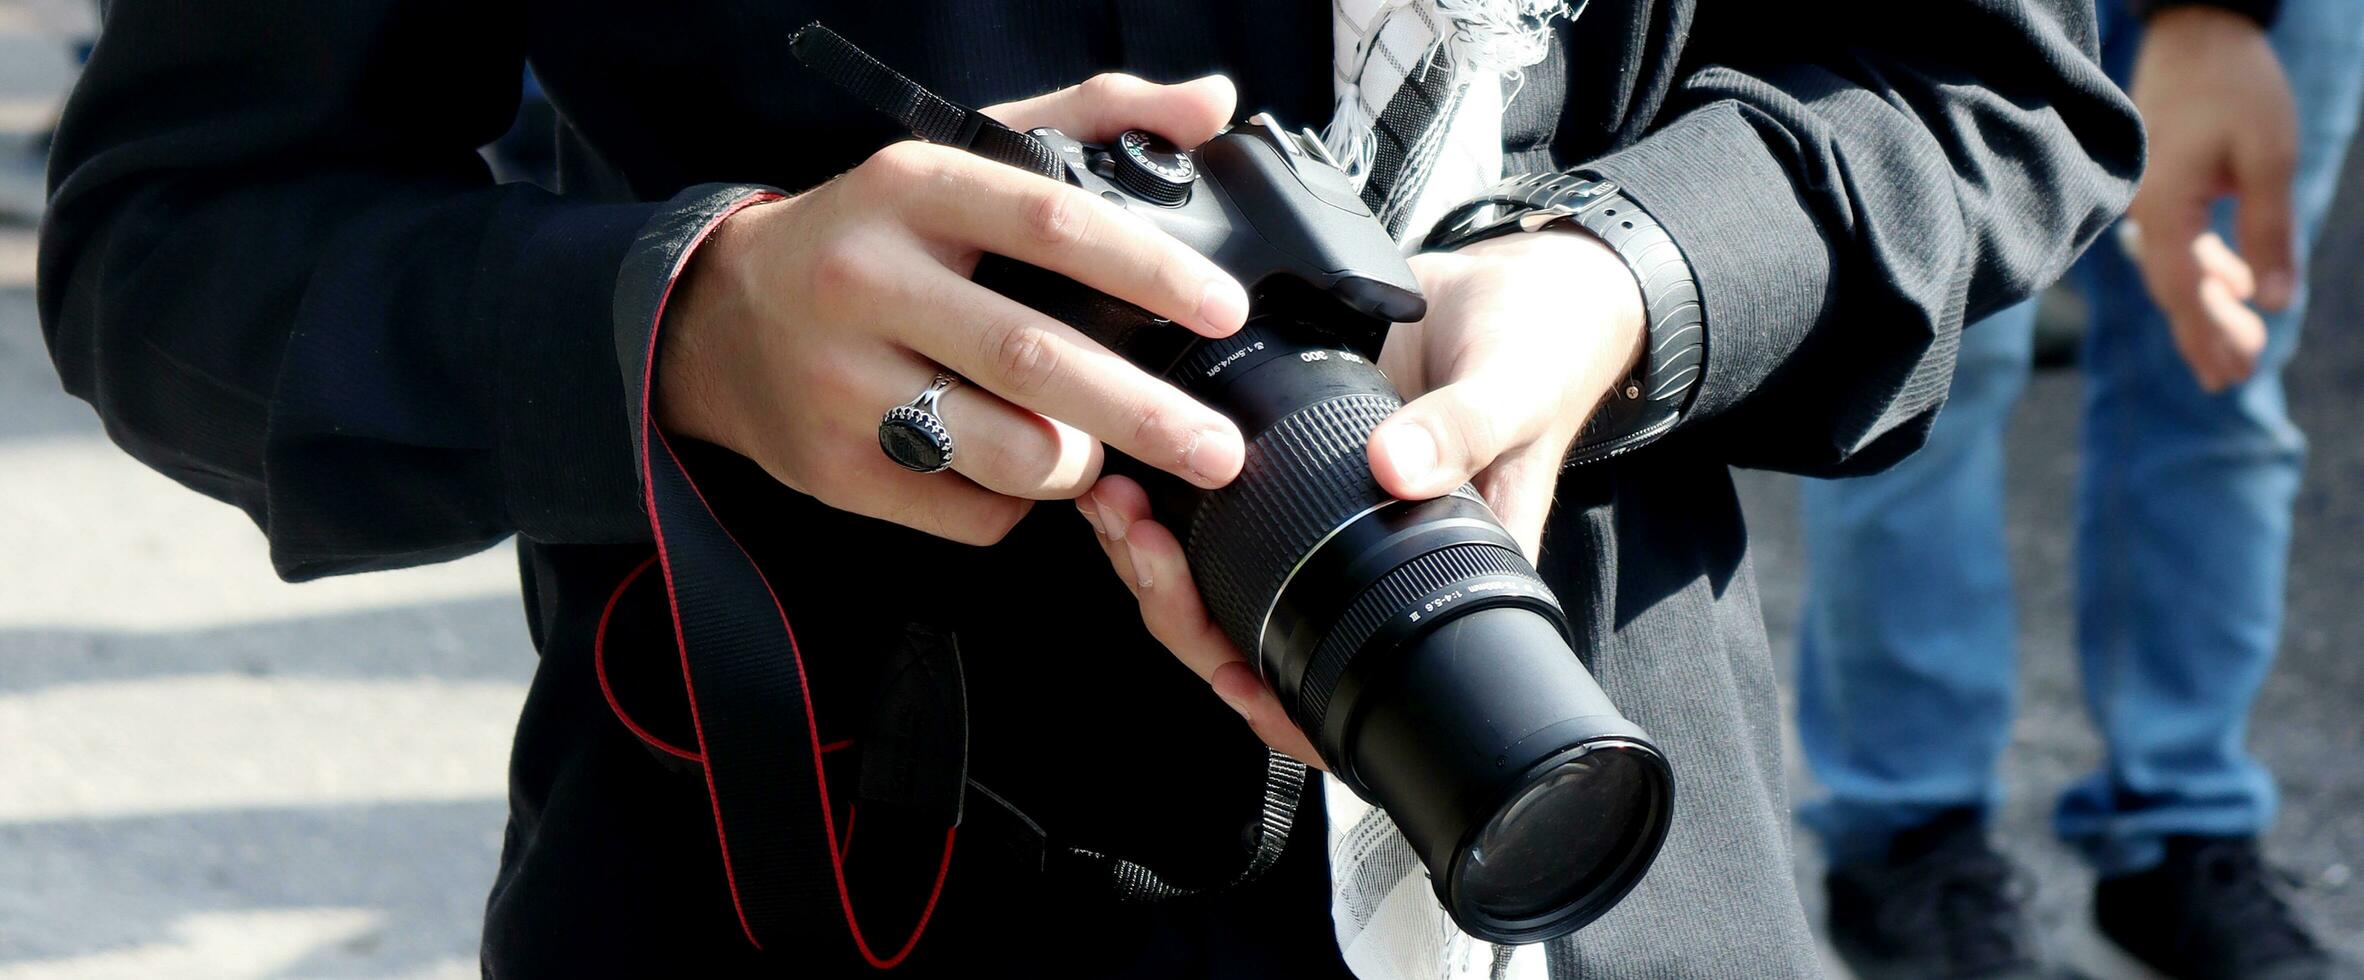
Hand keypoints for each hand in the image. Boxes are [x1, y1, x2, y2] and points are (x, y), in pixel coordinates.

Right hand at [658, 74, 1252, 543]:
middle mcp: (867, 282)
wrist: (721, 321)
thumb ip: (1091, 119)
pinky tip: (1015, 474)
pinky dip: (1017, 503)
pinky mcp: (834, 467)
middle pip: (1034, 359)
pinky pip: (968, 511)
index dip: (1150, 270)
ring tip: (1100, 452)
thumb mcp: (962, 156)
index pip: (1051, 224)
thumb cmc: (875, 236)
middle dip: (1146, 413)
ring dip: (1076, 463)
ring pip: (1005, 451)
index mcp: (912, 191)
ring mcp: (843, 383)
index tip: (1225, 308)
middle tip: (1220, 447)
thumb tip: (1211, 105)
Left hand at [1079, 228, 1644, 766]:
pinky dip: (1163, 504)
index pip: (1349, 687)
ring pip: (1218, 584)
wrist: (1516, 286)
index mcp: (1431, 583)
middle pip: (1254, 641)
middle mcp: (1365, 567)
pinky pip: (1215, 513)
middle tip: (1139, 542)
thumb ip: (1463, 428)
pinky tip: (1128, 470)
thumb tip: (1395, 469)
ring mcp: (1320, 523)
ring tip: (1116, 507)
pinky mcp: (1287, 466)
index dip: (1283, 707)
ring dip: (1154, 560)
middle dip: (1181, 609)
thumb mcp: (1515, 390)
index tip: (1229, 677)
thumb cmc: (1539, 352)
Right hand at [2123, 6, 2298, 391]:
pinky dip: (2203, 272)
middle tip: (2234, 379)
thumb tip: (2273, 302)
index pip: (2184, 290)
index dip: (2210, 334)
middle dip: (2204, 336)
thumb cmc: (2235, 89)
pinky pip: (2174, 246)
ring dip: (2204, 311)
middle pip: (2172, 291)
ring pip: (2172, 272)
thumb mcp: (2269, 158)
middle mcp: (2144, 211)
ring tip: (2237, 347)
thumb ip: (2269, 232)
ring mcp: (2146, 201)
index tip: (2240, 369)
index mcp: (2163, 208)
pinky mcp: (2158, 189)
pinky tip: (2232, 285)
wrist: (2197, 34)